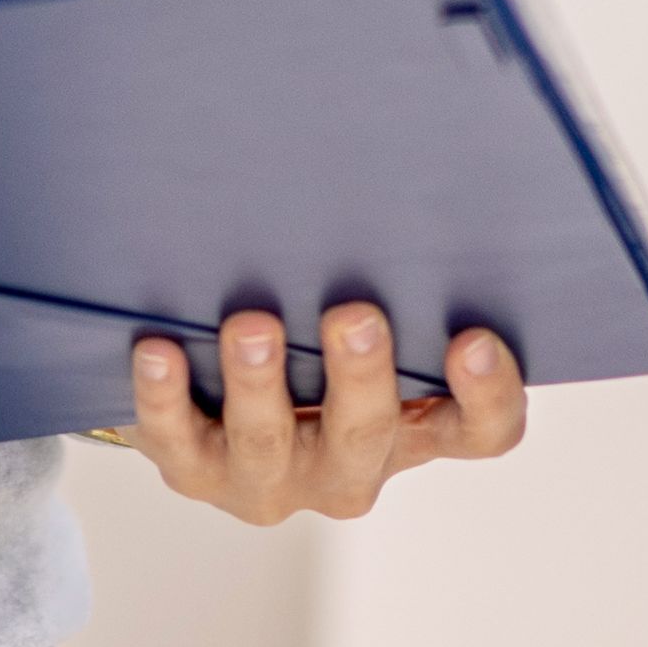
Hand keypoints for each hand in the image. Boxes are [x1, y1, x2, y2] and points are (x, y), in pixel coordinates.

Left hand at [120, 300, 527, 525]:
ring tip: (251, 324)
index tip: (472, 339)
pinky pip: (177, 439)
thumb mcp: (363, 318)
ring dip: (259, 382)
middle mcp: (348, 465)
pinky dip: (165, 396)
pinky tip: (159, 348)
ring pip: (268, 441)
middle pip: (368, 434)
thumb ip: (392, 272)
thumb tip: (388, 168)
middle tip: (355, 317)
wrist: (210, 399)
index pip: (481, 430)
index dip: (488, 395)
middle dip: (360, 377)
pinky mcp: (194, 471)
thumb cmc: (312, 338)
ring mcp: (270, 478)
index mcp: (414, 427)